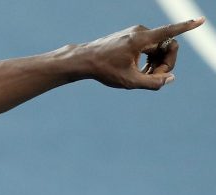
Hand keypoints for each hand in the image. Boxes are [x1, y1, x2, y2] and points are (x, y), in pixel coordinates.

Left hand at [80, 17, 203, 89]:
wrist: (84, 60)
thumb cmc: (104, 70)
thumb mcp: (128, 81)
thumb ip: (152, 83)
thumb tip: (170, 78)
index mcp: (141, 39)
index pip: (169, 31)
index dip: (186, 27)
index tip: (201, 20)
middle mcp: (140, 32)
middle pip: (166, 47)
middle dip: (164, 64)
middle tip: (153, 79)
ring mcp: (136, 33)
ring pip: (158, 48)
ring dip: (156, 64)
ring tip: (143, 77)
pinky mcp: (132, 37)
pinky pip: (149, 47)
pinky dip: (148, 60)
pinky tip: (139, 72)